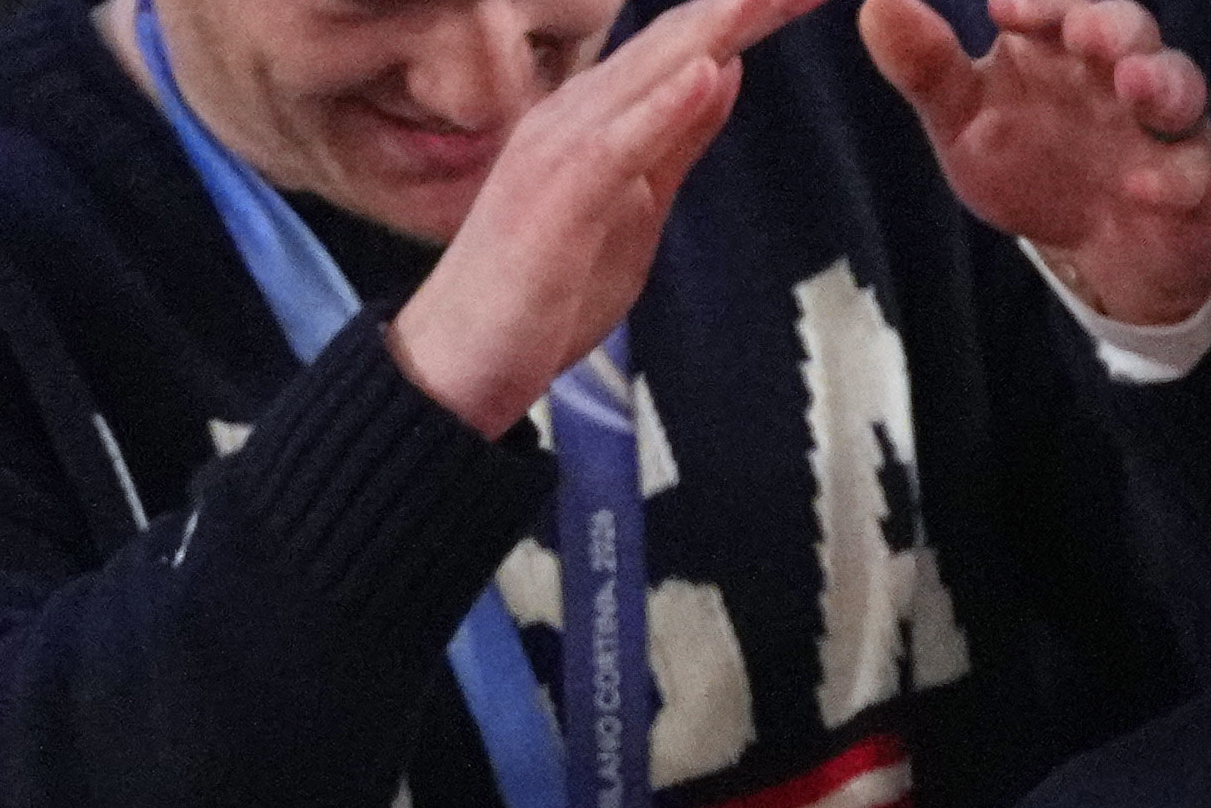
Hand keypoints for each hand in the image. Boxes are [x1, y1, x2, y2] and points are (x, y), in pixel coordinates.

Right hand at [387, 0, 830, 435]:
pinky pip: (617, 143)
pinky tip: (712, 70)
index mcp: (599, 116)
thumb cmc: (542, 293)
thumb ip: (675, 140)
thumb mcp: (636, 209)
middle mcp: (575, 114)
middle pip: (678, 42)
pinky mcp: (554, 197)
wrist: (456, 368)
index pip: (689, 48)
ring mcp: (559, 150)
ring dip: (715, 27)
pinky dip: (664, 105)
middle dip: (747, 4)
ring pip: (649, 73)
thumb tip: (721, 71)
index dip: (753, 14)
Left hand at [862, 0, 1210, 329]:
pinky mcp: (1194, 182)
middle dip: (1109, 23)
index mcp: (1060, 41)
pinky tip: (1140, 186)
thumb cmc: (1033, 163)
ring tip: (1132, 87)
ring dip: (1159, 81)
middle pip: (1127, 26)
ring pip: (1177, 86)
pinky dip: (1171, 178)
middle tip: (1083, 32)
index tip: (1003, 8)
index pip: (1056, 0)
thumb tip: (877, 3)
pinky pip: (1193, 174)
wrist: (1104, 248)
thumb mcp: (965, 122)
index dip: (1040, 0)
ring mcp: (1162, 124)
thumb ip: (925, 69)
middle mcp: (1118, 68)